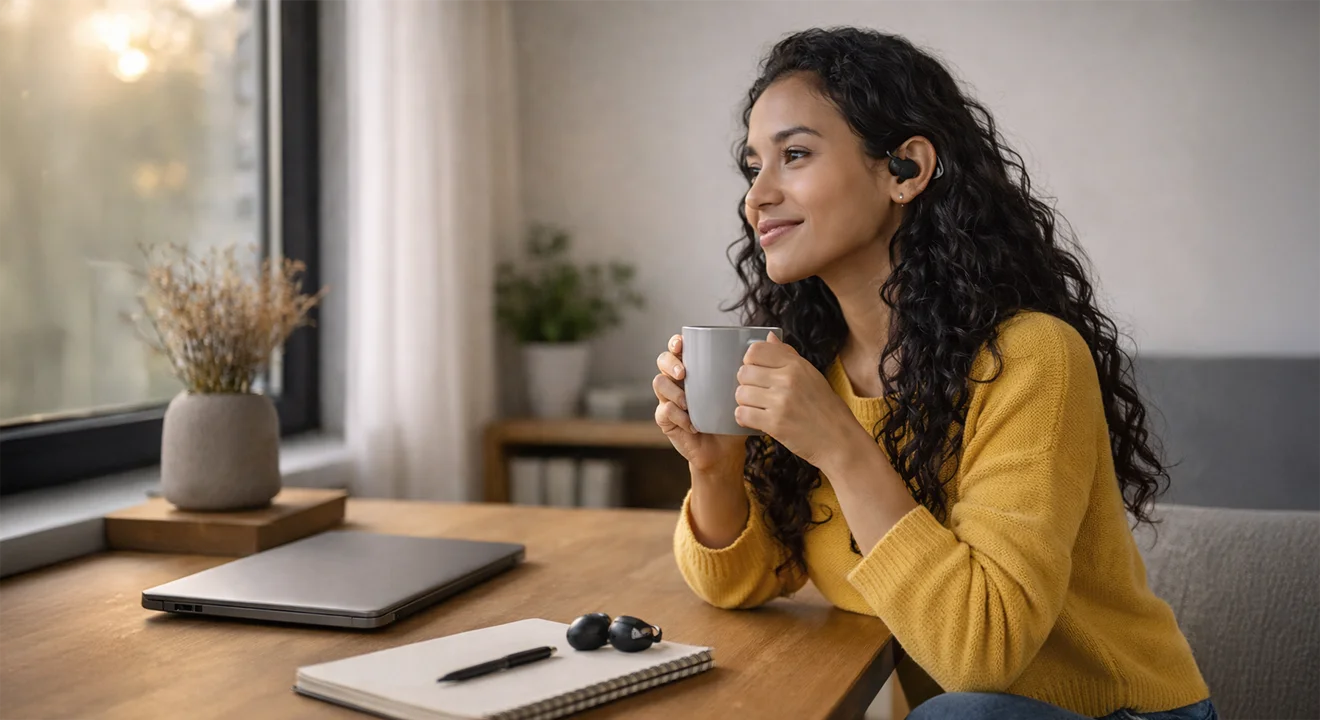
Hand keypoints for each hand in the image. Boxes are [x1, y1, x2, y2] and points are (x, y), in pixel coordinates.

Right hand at [653, 334, 746, 471]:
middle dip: (670, 363)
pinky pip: (663, 411)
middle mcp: (678, 381)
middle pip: (662, 360)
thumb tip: (771, 336)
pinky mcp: (666, 420)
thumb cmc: (733, 416)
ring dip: (673, 391)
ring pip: (659, 383)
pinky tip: (692, 424)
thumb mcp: (744, 390)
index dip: (675, 342)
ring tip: (687, 403)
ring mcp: (669, 399)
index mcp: (694, 369)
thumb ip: (754, 364)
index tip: (683, 344)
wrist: (725, 450)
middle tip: (683, 373)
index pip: (678, 347)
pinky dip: (677, 416)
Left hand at [735, 332, 857, 468]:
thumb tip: (769, 336)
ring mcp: (781, 401)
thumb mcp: (812, 375)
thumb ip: (788, 355)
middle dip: (747, 383)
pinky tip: (756, 419)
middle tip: (758, 393)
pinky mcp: (775, 423)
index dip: (750, 361)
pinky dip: (744, 418)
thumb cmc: (826, 409)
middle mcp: (788, 379)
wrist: (840, 441)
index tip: (757, 372)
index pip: (755, 350)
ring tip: (759, 408)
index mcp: (797, 365)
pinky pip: (742, 414)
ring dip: (745, 402)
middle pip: (744, 372)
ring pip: (741, 393)